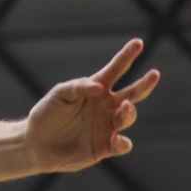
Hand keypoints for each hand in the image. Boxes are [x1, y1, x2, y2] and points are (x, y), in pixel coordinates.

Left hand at [26, 39, 160, 172]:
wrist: (36, 143)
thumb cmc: (46, 114)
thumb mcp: (58, 94)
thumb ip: (77, 86)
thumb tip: (100, 87)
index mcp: (96, 89)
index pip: (115, 70)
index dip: (126, 57)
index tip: (138, 42)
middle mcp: (106, 106)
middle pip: (131, 93)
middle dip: (144, 84)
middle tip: (154, 74)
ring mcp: (107, 127)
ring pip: (127, 117)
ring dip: (129, 111)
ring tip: (125, 105)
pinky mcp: (104, 147)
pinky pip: (121, 145)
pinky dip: (123, 142)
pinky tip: (118, 139)